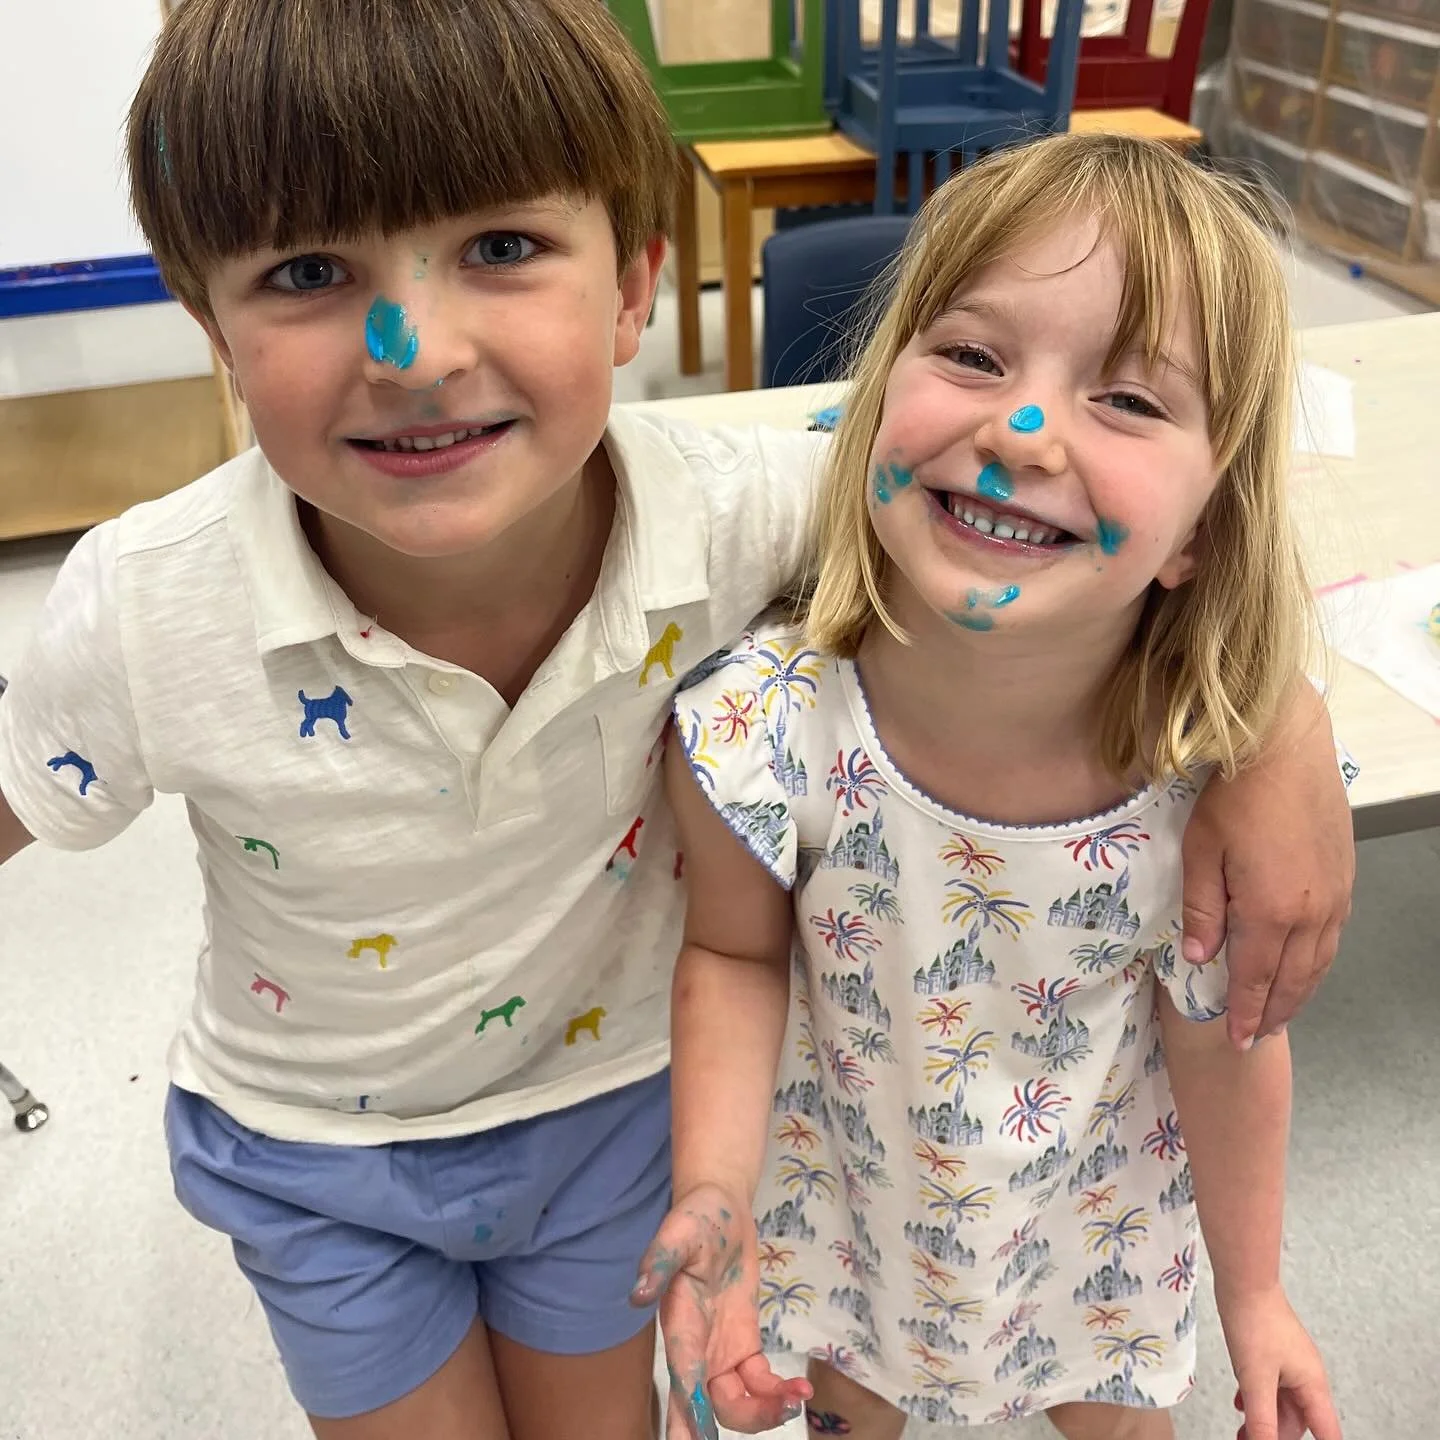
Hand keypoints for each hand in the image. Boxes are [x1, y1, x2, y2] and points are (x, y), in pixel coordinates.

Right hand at [632, 1183, 811, 1437]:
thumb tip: (638, 1294)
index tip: (699, 1436)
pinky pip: (758, 1384)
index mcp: (679, 1322)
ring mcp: (719, 1350)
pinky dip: (777, 1393)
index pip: (682, 1371)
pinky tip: (799, 1390)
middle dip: (715, 1431)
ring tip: (795, 1400)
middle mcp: (695, 1347)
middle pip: (702, 1404)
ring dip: (762, 1413)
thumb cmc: (697, 1217)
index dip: (691, 1407)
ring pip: (734, 1404)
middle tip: (755, 1427)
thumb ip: (661, 1260)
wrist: (721, 1209)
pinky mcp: (743, 1345)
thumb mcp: (679, 1231)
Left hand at [1182, 688, 1353, 1048]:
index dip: (1245, 1011)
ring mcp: (1334, 896)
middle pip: (1292, 978)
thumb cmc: (1233, 795)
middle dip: (1272, 1010)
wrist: (1285, 747)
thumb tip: (1199, 956)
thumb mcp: (1200, 851)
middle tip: (1255, 1036)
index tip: (1237, 1039)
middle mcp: (1311, 913)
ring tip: (1278, 1012)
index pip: (1255, 977)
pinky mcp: (1343, 878)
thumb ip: (1200, 908)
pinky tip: (1305, 967)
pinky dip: (1317, 963)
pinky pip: (1332, 937)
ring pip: (1318, 961)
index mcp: (1270, 911)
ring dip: (1298, 992)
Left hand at [1221, 1287, 1340, 1439]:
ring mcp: (1289, 1365)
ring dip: (1263, 1420)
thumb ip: (1262, 1419)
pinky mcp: (1272, 1354)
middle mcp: (1306, 1378)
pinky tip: (1240, 1403)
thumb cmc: (1255, 1323)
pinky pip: (1269, 1387)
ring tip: (1239, 1432)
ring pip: (1281, 1405)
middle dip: (1277, 1436)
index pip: (1328, 1433)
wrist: (1243, 1282)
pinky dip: (1257, 1399)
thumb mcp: (1255, 1379)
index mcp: (1313, 1386)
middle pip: (1299, 1421)